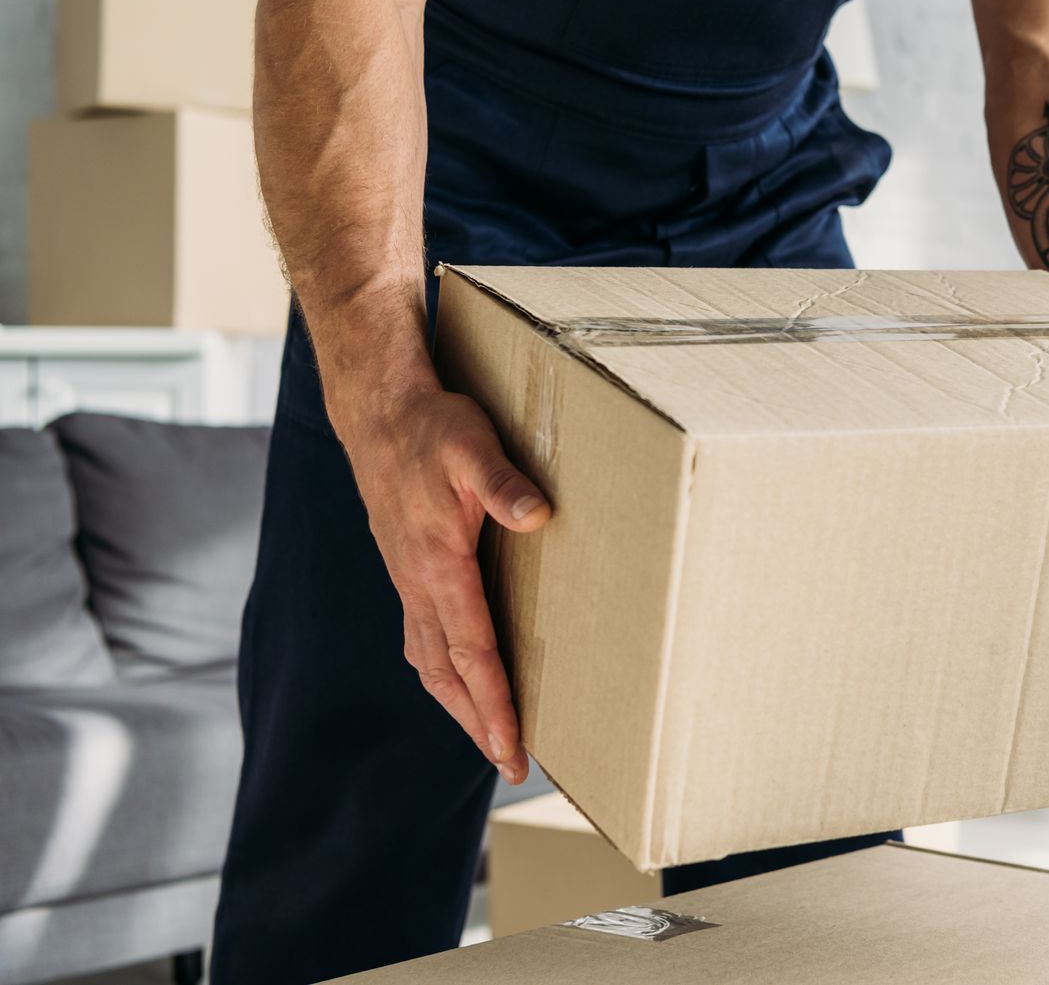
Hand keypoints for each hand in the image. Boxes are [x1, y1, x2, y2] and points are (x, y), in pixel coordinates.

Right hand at [338, 384, 551, 782]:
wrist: (379, 413)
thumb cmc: (432, 428)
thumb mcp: (472, 446)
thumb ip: (503, 483)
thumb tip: (538, 516)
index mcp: (438, 565)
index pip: (472, 651)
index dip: (495, 704)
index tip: (514, 749)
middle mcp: (418, 584)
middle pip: (448, 673)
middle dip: (479, 723)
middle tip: (512, 766)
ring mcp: (409, 580)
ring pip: (431, 660)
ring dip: (459, 704)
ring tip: (490, 738)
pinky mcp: (408, 571)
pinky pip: (423, 636)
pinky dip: (444, 670)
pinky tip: (460, 677)